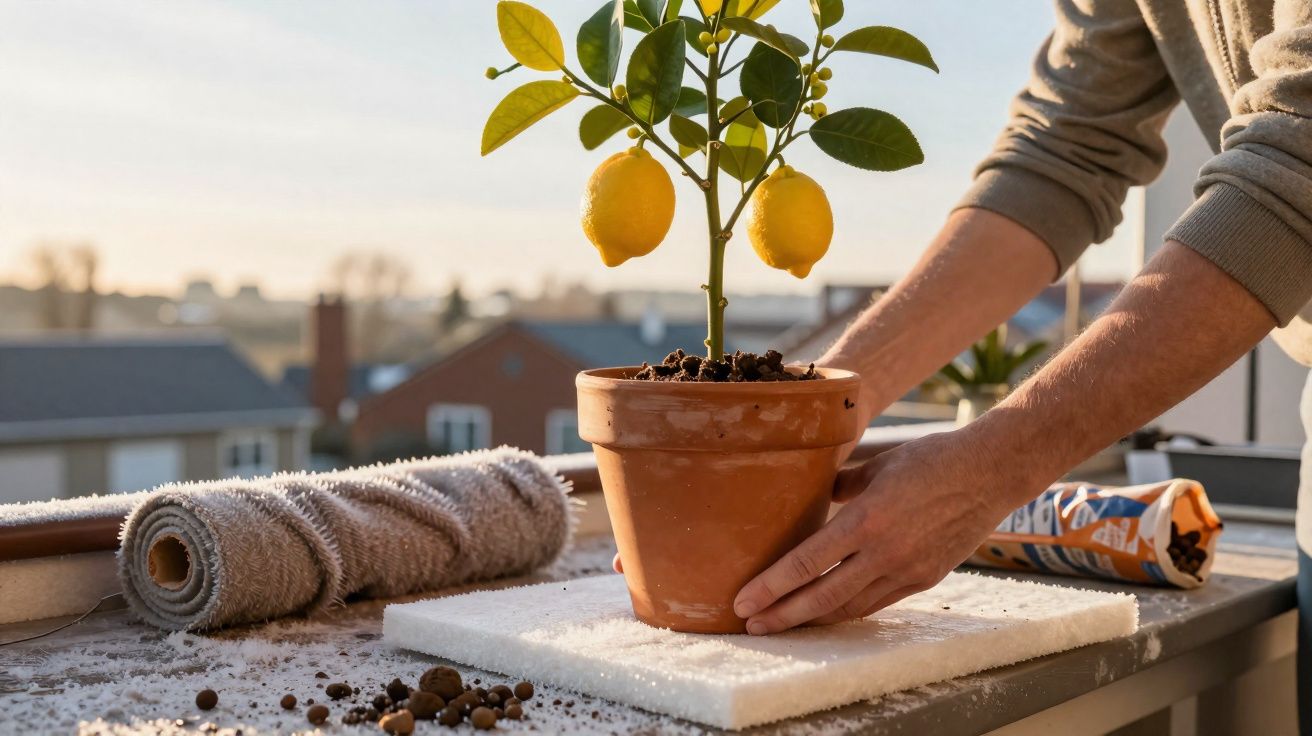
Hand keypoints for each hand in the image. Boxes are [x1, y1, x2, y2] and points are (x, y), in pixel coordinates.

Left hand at [732, 428, 1042, 634]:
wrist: (991, 473)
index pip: (808, 562)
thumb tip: (811, 498)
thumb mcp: (877, 464)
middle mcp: (886, 552)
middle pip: (822, 596)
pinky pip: (876, 603)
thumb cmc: (931, 459)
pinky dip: (846, 611)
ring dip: (811, 619)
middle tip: (749, 624)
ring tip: (780, 623)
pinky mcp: (924, 579)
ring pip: (848, 607)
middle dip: (782, 614)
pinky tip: (825, 613)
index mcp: (867, 519)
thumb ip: (839, 485)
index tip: (744, 601)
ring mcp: (907, 570)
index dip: (772, 586)